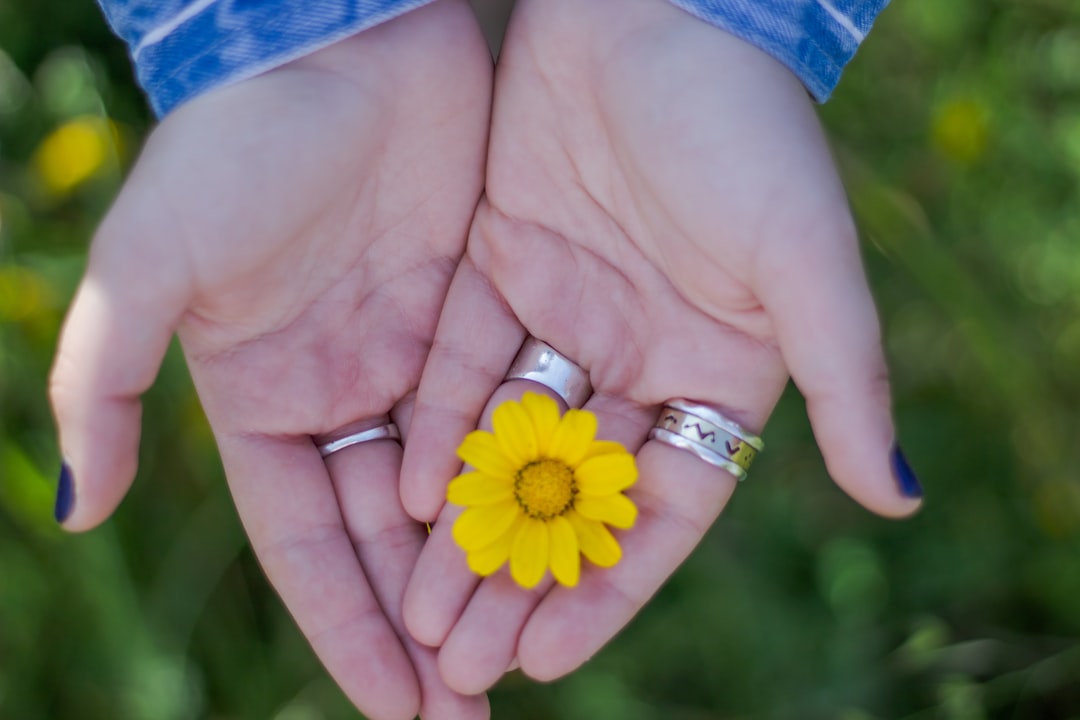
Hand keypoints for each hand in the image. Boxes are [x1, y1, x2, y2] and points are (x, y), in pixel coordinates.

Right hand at [48, 2, 491, 717]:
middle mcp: (343, 392)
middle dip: (427, 623)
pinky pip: (507, 413)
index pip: (311, 545)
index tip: (396, 709)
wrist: (341, 41)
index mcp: (265, 402)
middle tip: (473, 708)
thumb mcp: (154, 264)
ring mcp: (415, 356)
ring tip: (529, 648)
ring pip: (457, 488)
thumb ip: (103, 382)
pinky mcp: (479, 311)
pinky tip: (567, 536)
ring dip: (486, 566)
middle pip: (390, 537)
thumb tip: (78, 513)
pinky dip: (529, 476)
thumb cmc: (241, 144)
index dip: (349, 629)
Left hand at [400, 0, 920, 693]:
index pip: (661, 511)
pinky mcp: (498, 262)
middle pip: (574, 491)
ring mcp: (566, 312)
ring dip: (469, 520)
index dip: (609, 588)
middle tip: (463, 661)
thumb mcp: (806, 262)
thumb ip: (846, 378)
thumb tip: (898, 498)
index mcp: (717, 371)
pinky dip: (437, 424)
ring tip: (420, 605)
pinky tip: (406, 494)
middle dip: (521, 575)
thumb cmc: (748, 129)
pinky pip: (461, 362)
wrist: (658, 9)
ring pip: (509, 440)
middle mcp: (638, 354)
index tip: (548, 658)